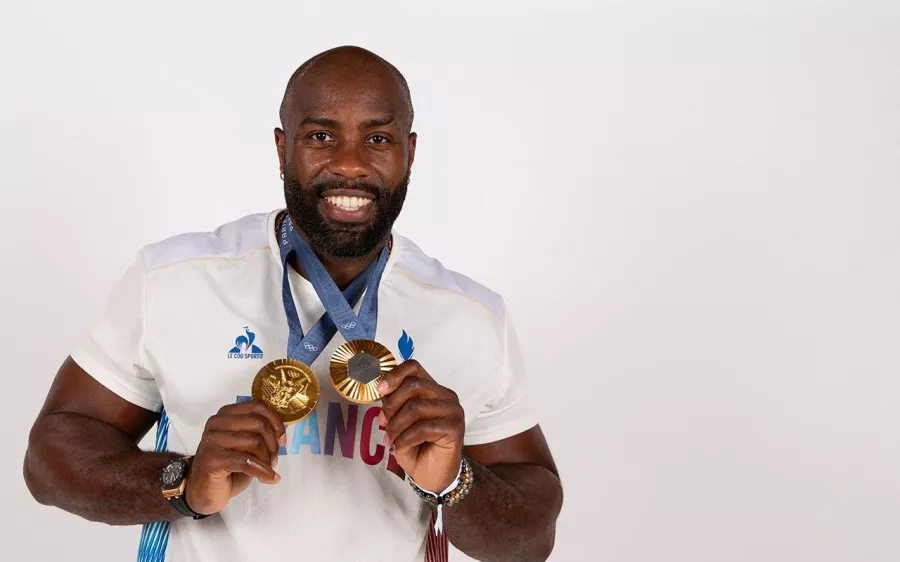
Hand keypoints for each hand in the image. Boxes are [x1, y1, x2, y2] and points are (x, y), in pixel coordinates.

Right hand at [185, 401, 286, 514]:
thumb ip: (260, 433)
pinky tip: (269, 478)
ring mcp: (211, 440)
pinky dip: (263, 471)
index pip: (257, 406)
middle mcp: (217, 422)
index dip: (276, 422)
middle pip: (258, 423)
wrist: (204, 492)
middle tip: (275, 458)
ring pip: (254, 442)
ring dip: (267, 459)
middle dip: (273, 443)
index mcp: (226, 414)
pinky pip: (247, 461)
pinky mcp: (211, 459)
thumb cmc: (229, 468)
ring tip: (268, 469)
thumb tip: (282, 430)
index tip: (282, 439)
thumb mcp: (246, 445)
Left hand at [377, 360, 464, 492]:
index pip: (414, 367)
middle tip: (383, 424)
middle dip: (392, 405)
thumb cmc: (416, 448)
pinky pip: (423, 428)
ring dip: (396, 426)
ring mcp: (453, 410)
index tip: (380, 390)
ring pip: (416, 407)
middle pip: (413, 385)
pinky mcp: (455, 428)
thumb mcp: (399, 422)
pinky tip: (399, 447)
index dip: (394, 375)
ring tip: (390, 439)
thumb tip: (381, 390)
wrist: (433, 477)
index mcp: (432, 390)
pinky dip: (405, 439)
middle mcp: (446, 396)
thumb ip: (394, 403)